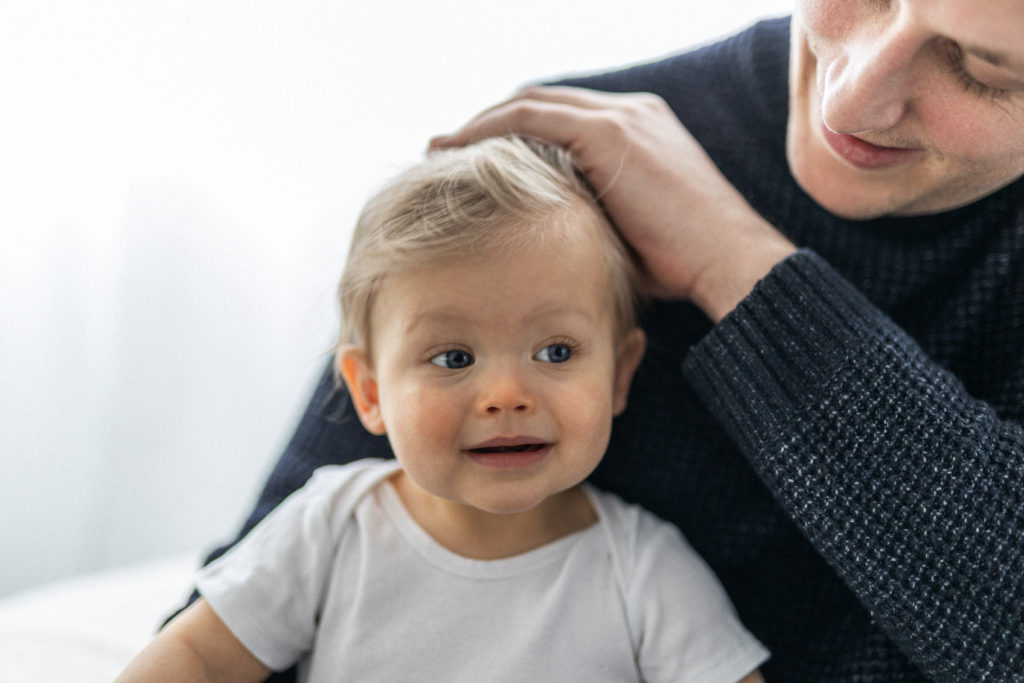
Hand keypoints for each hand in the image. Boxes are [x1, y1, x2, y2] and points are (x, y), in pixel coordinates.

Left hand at [431, 86, 795, 321]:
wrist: (729, 262)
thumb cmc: (683, 265)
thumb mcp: (627, 232)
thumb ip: (589, 215)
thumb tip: (545, 238)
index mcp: (638, 129)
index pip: (559, 118)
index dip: (511, 134)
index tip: (473, 160)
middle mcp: (630, 112)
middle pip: (539, 102)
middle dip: (488, 123)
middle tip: (444, 149)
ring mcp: (622, 118)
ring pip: (530, 104)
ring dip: (480, 123)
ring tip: (439, 150)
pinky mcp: (611, 134)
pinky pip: (531, 118)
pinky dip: (489, 129)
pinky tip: (457, 152)